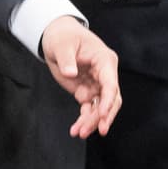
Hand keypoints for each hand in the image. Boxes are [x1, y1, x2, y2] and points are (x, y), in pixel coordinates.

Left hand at [40, 16, 120, 138]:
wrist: (57, 36)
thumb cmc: (63, 36)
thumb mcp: (62, 44)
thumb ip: (67, 59)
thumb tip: (71, 74)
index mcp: (104, 60)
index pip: (111, 83)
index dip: (108, 101)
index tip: (102, 116)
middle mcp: (105, 73)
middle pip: (111, 99)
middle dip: (103, 116)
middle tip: (94, 130)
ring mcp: (97, 83)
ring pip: (100, 107)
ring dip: (91, 121)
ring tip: (79, 132)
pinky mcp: (87, 90)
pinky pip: (90, 108)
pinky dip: (84, 119)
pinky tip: (77, 129)